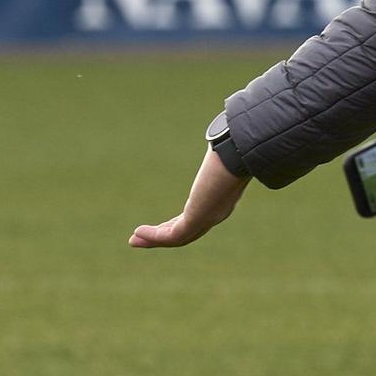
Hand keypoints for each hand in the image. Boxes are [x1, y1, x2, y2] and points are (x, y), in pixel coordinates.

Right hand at [129, 149, 250, 248]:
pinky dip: (154, 236)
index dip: (176, 223)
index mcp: (222, 199)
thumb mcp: (222, 151)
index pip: (197, 217)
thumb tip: (218, 135)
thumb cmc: (234, 148)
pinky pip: (171, 235)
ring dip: (153, 239)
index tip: (161, 226)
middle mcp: (216, 213)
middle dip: (161, 236)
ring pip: (176, 238)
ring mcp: (207, 219)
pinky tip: (138, 232)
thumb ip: (218, 149)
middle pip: (185, 233)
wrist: (241, 153)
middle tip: (140, 237)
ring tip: (133, 240)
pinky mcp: (196, 220)